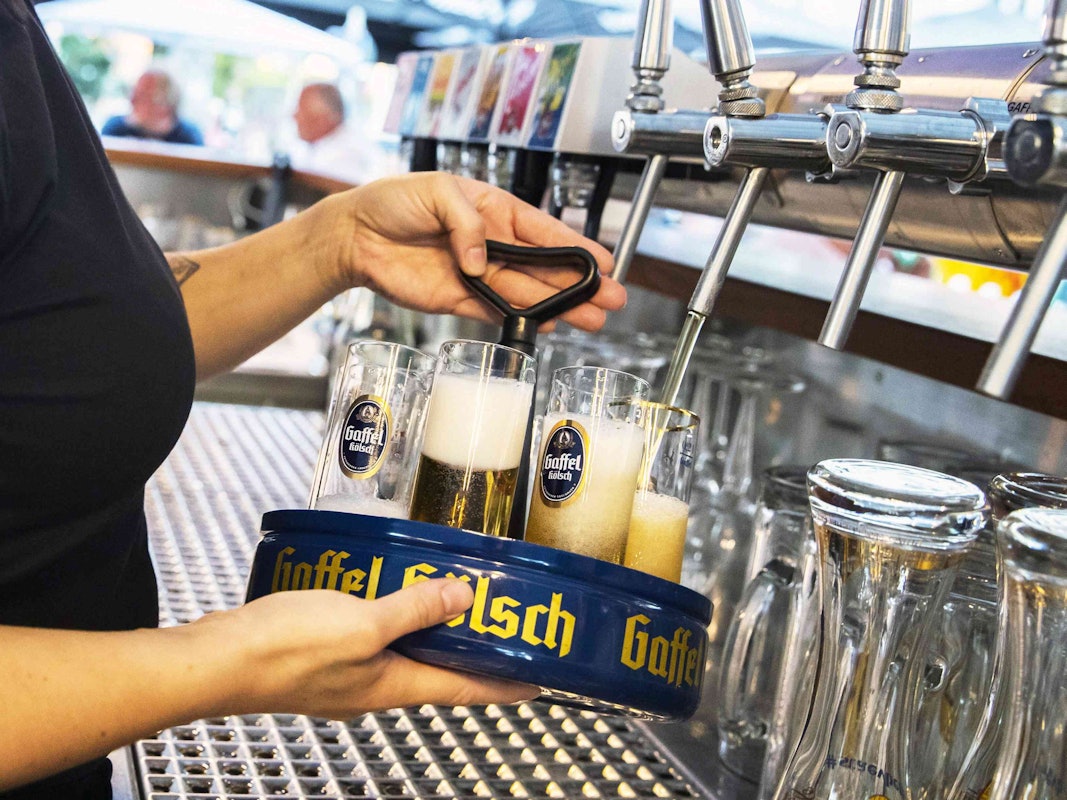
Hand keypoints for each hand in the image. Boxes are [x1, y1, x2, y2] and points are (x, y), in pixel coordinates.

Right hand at [201, 578, 538, 718]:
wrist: (217, 660)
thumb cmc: (283, 650)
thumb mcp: (362, 623)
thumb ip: (414, 610)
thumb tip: (463, 598)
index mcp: (392, 686)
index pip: (464, 690)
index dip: (504, 685)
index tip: (537, 680)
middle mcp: (373, 688)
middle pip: (437, 673)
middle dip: (471, 654)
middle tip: (500, 629)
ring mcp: (346, 676)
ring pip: (403, 655)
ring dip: (431, 634)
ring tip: (453, 603)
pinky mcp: (322, 658)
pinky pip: (372, 641)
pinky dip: (391, 621)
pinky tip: (386, 595)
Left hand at [324, 172, 626, 330]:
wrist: (355, 235)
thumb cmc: (393, 200)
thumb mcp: (436, 192)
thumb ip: (465, 223)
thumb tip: (480, 260)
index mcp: (493, 210)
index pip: (544, 231)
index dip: (576, 247)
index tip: (604, 262)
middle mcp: (492, 244)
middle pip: (545, 268)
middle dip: (580, 284)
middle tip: (611, 299)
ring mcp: (478, 274)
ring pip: (528, 293)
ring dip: (560, 306)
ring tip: (592, 319)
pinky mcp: (459, 299)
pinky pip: (497, 311)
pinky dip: (522, 319)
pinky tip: (549, 325)